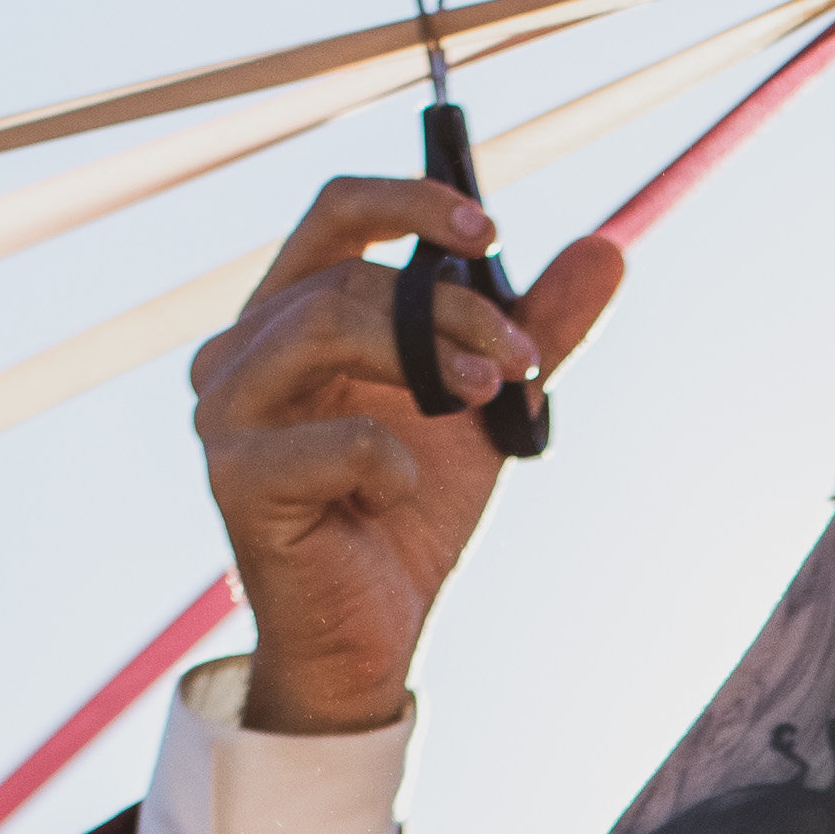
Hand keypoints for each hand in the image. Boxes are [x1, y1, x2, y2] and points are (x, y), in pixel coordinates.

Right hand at [187, 172, 626, 738]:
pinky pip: (333, 441)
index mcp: (289, 315)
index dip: (410, 201)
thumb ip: (531, 331)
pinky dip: (391, 460)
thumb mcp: (483, 406)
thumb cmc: (407, 513)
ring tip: (487, 399)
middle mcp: (239, 351)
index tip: (491, 231)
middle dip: (453, 312)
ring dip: (428, 358)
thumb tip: (608, 251)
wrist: (373, 632)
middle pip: (350, 279)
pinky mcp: (237, 481)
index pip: (335, 212)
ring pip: (326, 327)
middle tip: (520, 362)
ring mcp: (226, 414)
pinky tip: (401, 494)